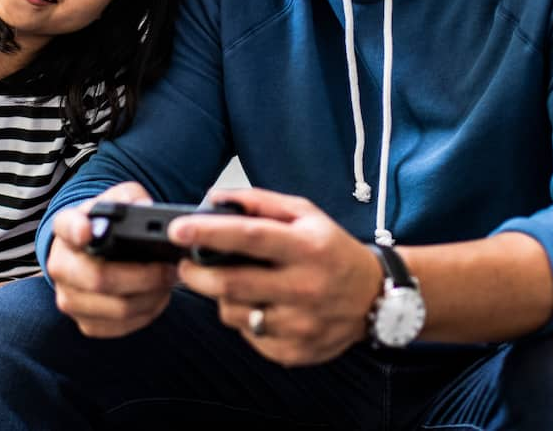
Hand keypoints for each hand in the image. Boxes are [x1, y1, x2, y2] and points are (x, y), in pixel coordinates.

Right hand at [45, 182, 179, 337]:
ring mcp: (69, 298)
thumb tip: (144, 208)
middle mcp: (60, 265)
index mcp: (67, 227)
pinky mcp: (85, 322)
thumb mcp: (122, 199)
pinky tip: (157, 297)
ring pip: (117, 308)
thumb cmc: (112, 224)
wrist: (98, 253)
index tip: (87, 231)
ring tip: (169, 282)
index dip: (76, 230)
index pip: (67, 226)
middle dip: (144, 276)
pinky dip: (147, 313)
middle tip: (169, 269)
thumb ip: (130, 198)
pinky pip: (121, 326)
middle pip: (99, 278)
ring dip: (151, 297)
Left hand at [170, 188, 383, 365]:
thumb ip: (260, 202)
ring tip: (236, 284)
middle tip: (185, 264)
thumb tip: (214, 199)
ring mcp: (300, 325)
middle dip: (196, 273)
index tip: (178, 229)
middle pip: (232, 284)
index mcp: (308, 248)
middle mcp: (306, 288)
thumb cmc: (332, 250)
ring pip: (234, 313)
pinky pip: (248, 335)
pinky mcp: (294, 352)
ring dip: (222, 297)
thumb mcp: (306, 214)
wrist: (374, 298)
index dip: (210, 233)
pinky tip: (262, 306)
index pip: (251, 237)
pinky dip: (245, 319)